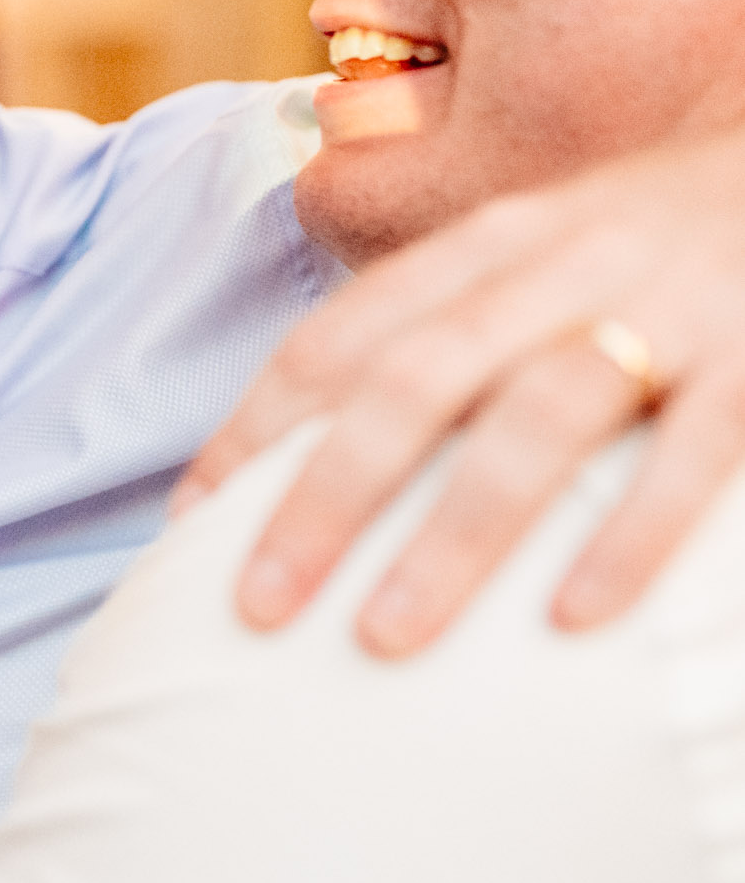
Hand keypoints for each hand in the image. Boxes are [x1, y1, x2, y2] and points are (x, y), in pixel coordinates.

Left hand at [178, 125, 744, 655]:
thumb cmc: (647, 250)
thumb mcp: (535, 262)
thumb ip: (437, 337)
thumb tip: (297, 460)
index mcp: (487, 246)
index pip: (342, 337)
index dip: (258, 428)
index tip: (190, 521)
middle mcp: (562, 266)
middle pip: (417, 380)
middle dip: (325, 495)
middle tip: (256, 604)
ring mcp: (667, 307)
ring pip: (540, 418)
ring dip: (454, 532)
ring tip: (383, 637)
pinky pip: (691, 454)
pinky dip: (630, 534)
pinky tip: (572, 619)